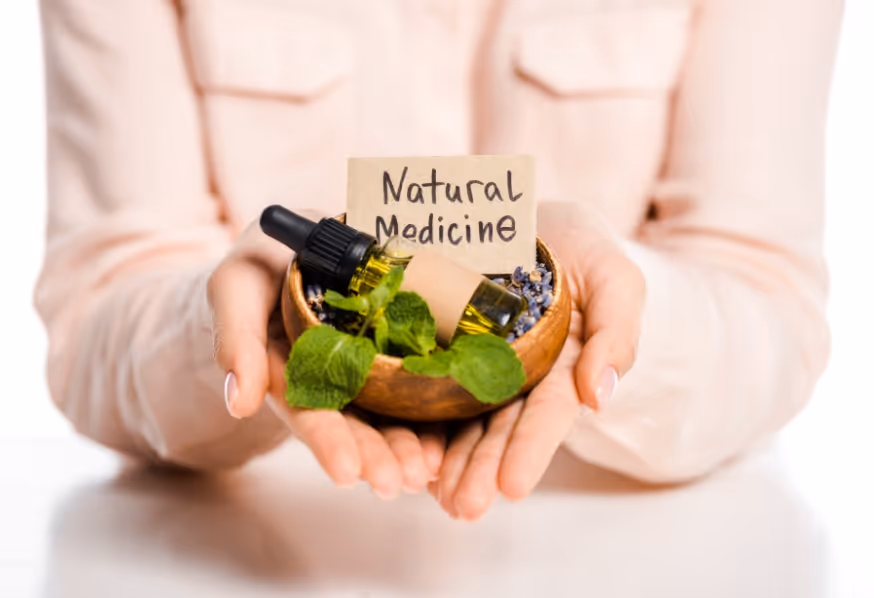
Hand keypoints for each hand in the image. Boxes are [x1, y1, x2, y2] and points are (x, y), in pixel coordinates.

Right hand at [208, 216, 444, 497]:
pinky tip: (446, 442)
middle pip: (355, 425)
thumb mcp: (237, 287)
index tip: (347, 473)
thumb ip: (236, 338)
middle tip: (398, 482)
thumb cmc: (262, 265)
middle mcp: (329, 380)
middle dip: (376, 456)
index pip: (308, 413)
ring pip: (389, 415)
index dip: (327, 442)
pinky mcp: (397, 353)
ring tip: (426, 472)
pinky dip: (432, 416)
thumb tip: (240, 403)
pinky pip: (417, 386)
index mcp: (288, 372)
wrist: (303, 243)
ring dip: (407, 447)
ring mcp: (366, 370)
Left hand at [428, 201, 645, 519]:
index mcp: (562, 367)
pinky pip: (428, 382)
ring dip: (449, 459)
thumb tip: (598, 393)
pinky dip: (419, 417)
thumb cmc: (582, 251)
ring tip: (430, 493)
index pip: (547, 414)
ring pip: (462, 417)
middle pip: (499, 427)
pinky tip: (405, 448)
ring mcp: (478, 363)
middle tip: (462, 508)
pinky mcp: (443, 345)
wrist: (531, 217)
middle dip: (482, 469)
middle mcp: (519, 375)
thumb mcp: (615, 280)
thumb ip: (616, 331)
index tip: (513, 488)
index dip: (530, 450)